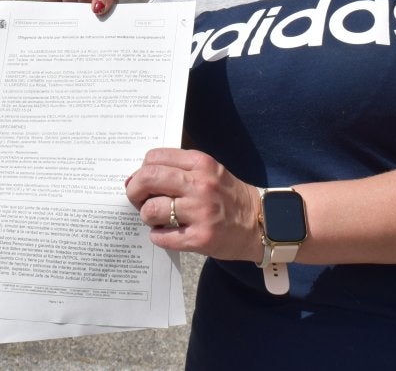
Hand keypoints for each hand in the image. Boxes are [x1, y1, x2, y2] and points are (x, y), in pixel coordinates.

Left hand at [125, 147, 260, 260]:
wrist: (261, 224)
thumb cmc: (228, 197)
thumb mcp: (209, 171)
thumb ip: (178, 169)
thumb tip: (137, 178)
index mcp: (201, 163)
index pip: (154, 158)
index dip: (141, 170)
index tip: (142, 181)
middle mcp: (201, 185)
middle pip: (148, 179)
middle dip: (134, 191)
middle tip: (138, 200)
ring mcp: (202, 212)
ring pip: (151, 209)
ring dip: (147, 216)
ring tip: (157, 219)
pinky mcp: (202, 238)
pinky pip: (162, 237)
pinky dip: (157, 236)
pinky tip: (166, 234)